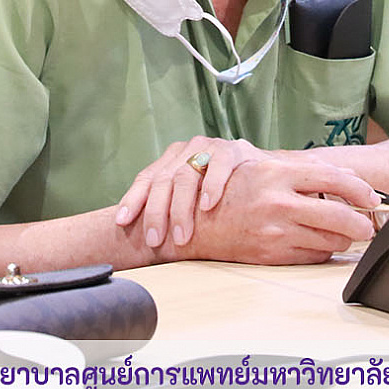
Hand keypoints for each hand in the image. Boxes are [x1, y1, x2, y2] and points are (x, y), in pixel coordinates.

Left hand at [114, 136, 270, 247]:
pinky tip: (208, 206)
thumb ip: (172, 207)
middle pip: (164, 180)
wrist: (266, 172)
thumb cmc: (223, 190)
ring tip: (181, 235)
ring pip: (187, 174)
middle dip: (157, 212)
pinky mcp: (234, 149)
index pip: (146, 178)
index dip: (133, 199)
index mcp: (172, 159)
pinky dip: (212, 186)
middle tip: (155, 240)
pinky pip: (219, 166)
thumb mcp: (193, 196)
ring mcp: (210, 147)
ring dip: (182, 208)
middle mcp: (187, 149)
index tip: (122, 222)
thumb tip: (142, 240)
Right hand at [173, 158, 378, 264]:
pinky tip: (319, 244)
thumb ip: (304, 170)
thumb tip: (347, 175)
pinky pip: (311, 257)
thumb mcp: (262, 168)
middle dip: (362, 224)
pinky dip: (322, 251)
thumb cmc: (226, 191)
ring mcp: (276, 232)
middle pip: (340, 216)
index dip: (360, 190)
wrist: (192, 223)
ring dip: (343, 239)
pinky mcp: (272, 255)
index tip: (372, 197)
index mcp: (277, 175)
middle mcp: (279, 203)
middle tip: (368, 225)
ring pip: (330, 241)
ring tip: (345, 234)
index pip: (333, 180)